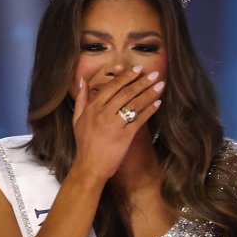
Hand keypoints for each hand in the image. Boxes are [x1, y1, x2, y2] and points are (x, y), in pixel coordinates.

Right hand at [71, 65, 164, 180]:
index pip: (111, 87)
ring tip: (160, 85)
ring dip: (149, 93)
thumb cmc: (84, 144)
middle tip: (153, 73)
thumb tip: (82, 80)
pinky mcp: (124, 136)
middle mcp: (102, 113)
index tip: (137, 69)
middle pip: (125, 92)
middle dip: (141, 81)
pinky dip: (149, 109)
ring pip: (134, 103)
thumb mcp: (76, 119)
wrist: (89, 167)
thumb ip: (81, 98)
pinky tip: (158, 103)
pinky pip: (139, 119)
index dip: (125, 76)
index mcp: (92, 108)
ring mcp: (113, 124)